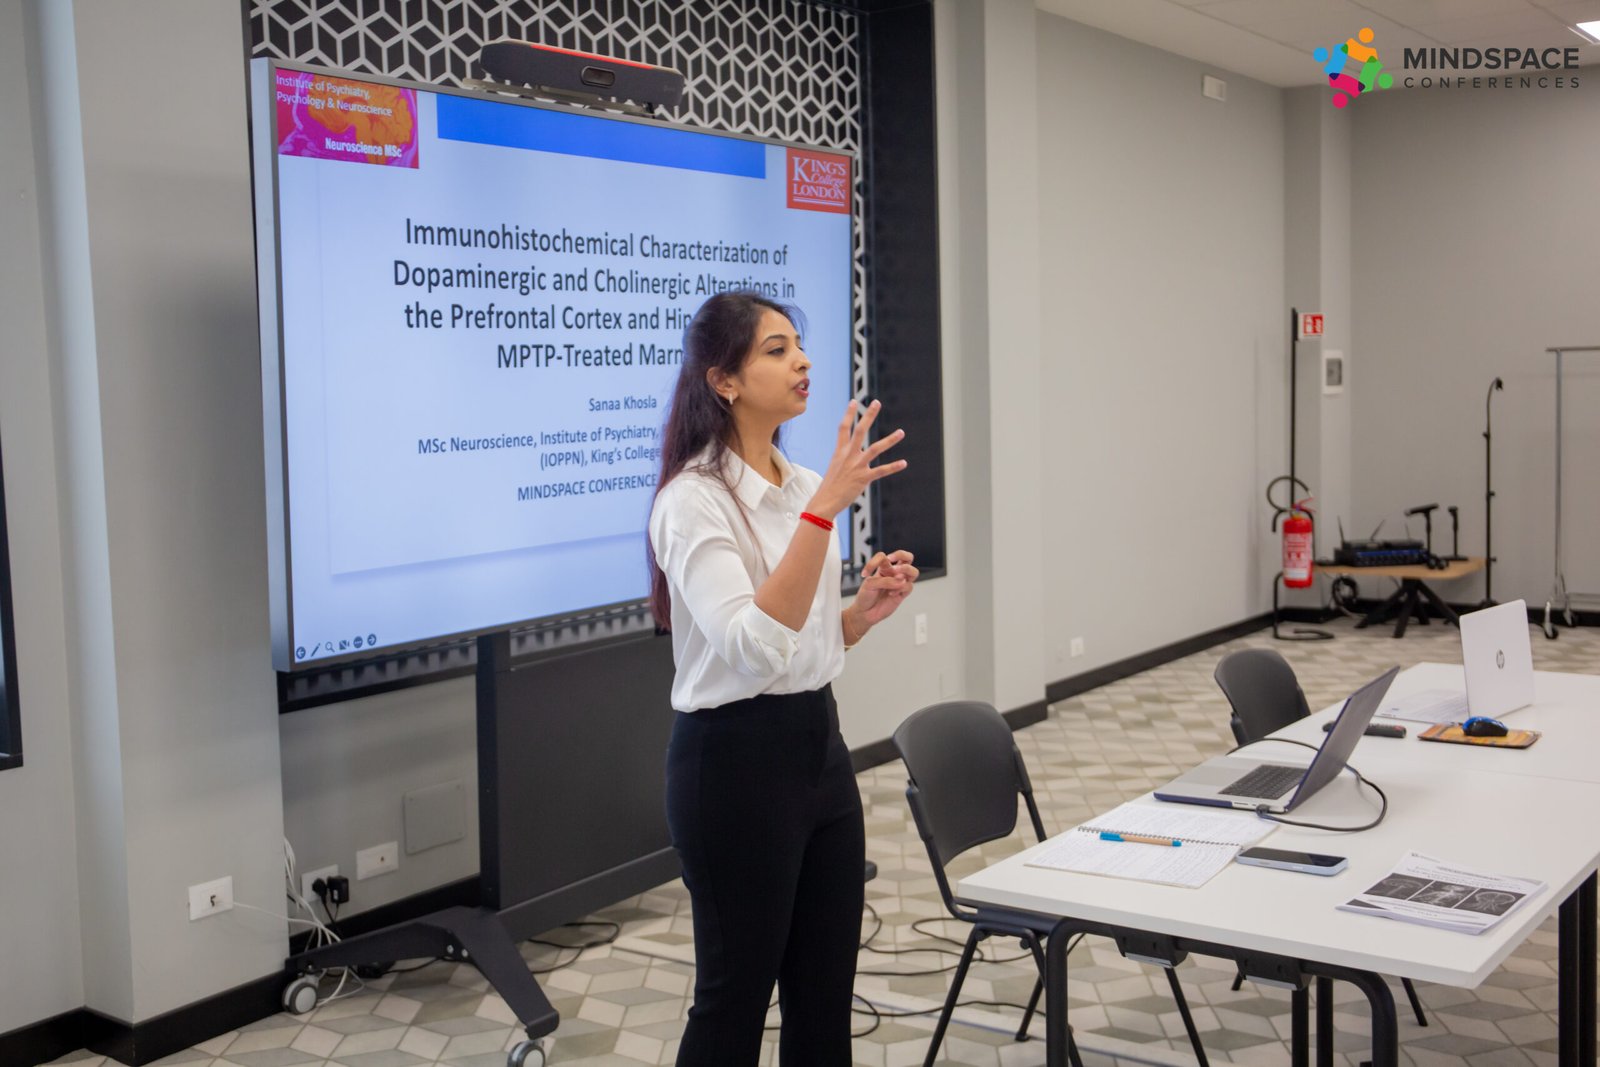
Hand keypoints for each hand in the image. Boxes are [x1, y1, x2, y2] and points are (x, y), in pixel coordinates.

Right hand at [807, 399, 905, 517]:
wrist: (824, 502)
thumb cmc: (830, 488)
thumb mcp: (835, 469)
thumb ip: (845, 462)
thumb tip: (853, 463)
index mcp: (839, 452)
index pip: (843, 428)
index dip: (849, 414)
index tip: (854, 402)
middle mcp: (848, 456)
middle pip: (859, 431)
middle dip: (868, 416)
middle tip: (876, 402)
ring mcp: (856, 466)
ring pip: (875, 449)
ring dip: (890, 440)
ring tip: (901, 432)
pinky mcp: (863, 478)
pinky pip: (881, 471)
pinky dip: (893, 467)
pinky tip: (904, 463)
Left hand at [852, 550, 918, 629]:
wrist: (865, 613)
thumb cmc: (865, 597)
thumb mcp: (870, 585)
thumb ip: (885, 580)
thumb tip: (901, 580)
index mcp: (882, 568)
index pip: (883, 556)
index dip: (874, 562)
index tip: (865, 573)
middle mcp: (892, 573)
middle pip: (907, 557)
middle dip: (902, 555)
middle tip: (893, 564)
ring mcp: (898, 583)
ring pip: (913, 572)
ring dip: (906, 570)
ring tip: (897, 576)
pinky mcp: (902, 594)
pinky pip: (908, 587)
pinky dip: (900, 588)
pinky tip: (891, 594)